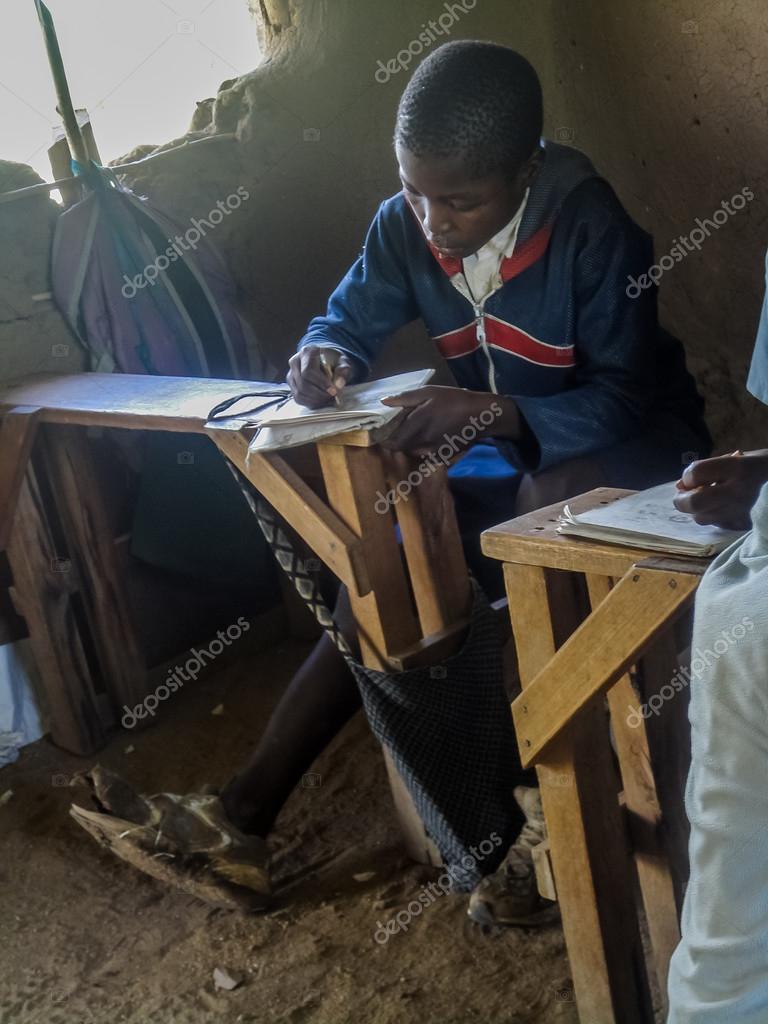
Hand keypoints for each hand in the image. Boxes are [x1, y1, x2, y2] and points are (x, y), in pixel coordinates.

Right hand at [287, 345, 353, 407]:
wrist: (326, 362)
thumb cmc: (334, 361)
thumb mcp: (343, 362)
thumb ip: (343, 370)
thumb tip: (339, 384)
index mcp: (307, 352)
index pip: (309, 371)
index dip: (321, 383)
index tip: (334, 391)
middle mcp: (295, 362)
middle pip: (303, 384)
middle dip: (319, 394)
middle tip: (333, 397)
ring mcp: (291, 374)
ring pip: (299, 393)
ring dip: (316, 400)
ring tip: (329, 400)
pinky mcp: (291, 386)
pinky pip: (298, 399)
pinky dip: (311, 403)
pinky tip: (322, 401)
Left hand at [380, 386, 512, 455]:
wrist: (480, 415)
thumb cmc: (453, 399)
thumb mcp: (429, 392)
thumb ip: (405, 398)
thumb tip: (383, 401)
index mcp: (417, 423)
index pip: (392, 441)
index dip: (384, 440)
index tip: (381, 433)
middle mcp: (423, 440)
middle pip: (401, 447)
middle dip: (396, 441)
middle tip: (396, 430)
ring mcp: (433, 450)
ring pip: (413, 451)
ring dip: (409, 444)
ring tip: (415, 432)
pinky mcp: (443, 455)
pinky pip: (427, 455)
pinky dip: (423, 448)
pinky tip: (430, 437)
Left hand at [673, 449, 767, 529]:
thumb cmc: (760, 467)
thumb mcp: (738, 458)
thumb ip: (708, 469)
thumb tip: (681, 485)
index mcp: (739, 468)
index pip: (697, 473)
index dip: (687, 476)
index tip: (691, 477)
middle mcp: (739, 492)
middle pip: (695, 503)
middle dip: (682, 500)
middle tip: (682, 495)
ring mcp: (742, 512)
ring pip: (701, 518)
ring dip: (696, 509)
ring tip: (704, 500)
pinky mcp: (744, 525)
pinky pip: (715, 524)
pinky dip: (711, 516)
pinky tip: (718, 508)